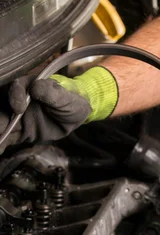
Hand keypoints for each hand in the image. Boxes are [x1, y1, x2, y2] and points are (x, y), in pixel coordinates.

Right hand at [0, 67, 117, 150]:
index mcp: (30, 86)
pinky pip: (9, 137)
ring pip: (4, 122)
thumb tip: (35, 88)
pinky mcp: (21, 132)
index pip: (16, 88)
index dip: (15, 96)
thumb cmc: (72, 101)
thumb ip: (51, 93)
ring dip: (0, 130)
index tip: (19, 108)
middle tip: (1, 127)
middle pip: (4, 105)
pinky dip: (2, 143)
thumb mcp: (66, 97)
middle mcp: (20, 100)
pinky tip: (0, 148)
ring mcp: (19, 117)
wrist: (77, 116)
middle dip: (1, 117)